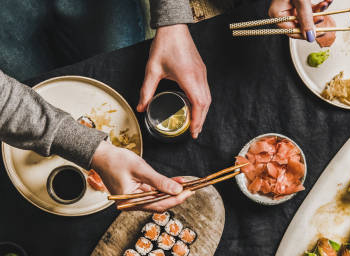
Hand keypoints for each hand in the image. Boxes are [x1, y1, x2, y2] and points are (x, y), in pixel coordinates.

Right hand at [90, 141, 192, 211]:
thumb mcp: (140, 169)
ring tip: (185, 184)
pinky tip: (175, 182)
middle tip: (191, 188)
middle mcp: (131, 204)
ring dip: (171, 192)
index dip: (176, 199)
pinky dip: (163, 188)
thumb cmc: (116, 160)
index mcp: (129, 202)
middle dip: (176, 196)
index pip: (158, 205)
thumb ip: (159, 181)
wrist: (101, 155)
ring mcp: (133, 199)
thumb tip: (177, 190)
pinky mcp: (135, 193)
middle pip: (159, 204)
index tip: (189, 192)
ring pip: (157, 199)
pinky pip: (153, 193)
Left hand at [137, 24, 210, 138]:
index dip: (197, 120)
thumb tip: (141, 107)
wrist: (174, 28)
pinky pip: (205, 90)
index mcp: (188, 78)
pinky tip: (195, 107)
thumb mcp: (152, 69)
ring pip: (208, 98)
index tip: (193, 131)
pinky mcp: (202, 71)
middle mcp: (199, 77)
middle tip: (194, 132)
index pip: (198, 104)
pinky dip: (202, 102)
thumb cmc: (164, 45)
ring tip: (196, 123)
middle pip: (206, 104)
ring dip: (203, 112)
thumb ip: (147, 90)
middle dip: (201, 120)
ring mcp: (202, 73)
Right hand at [269, 0, 332, 40]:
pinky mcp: (298, 2)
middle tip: (324, 16)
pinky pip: (309, 8)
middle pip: (301, 24)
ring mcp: (290, 6)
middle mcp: (282, 11)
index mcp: (277, 13)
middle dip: (314, 18)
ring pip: (307, 16)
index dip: (305, 33)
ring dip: (319, 10)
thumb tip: (309, 37)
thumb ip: (306, 18)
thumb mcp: (301, 1)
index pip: (292, 31)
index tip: (318, 31)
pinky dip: (318, 5)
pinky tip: (326, 1)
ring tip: (326, 3)